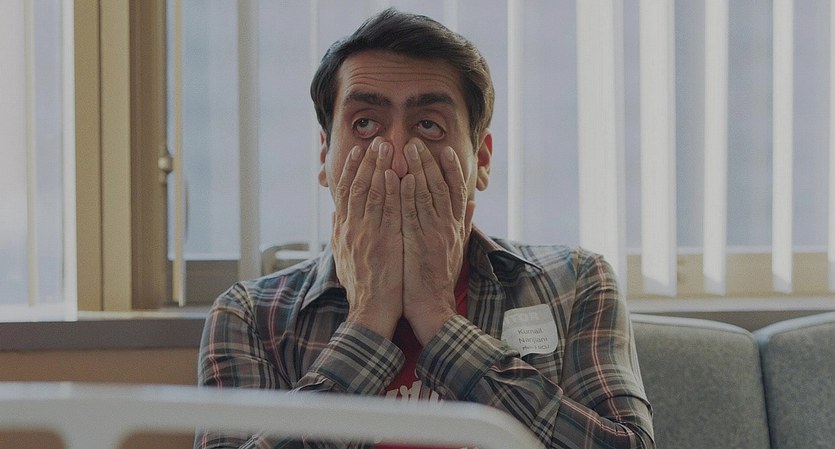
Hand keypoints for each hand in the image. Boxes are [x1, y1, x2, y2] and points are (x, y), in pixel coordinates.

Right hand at [332, 138, 402, 338]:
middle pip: (357, 187)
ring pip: (372, 194)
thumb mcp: (343, 257)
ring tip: (386, 147)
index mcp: (344, 230)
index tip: (357, 150)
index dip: (350, 169)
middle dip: (366, 161)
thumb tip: (335, 215)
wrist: (370, 311)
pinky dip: (390, 191)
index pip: (345, 193)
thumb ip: (339, 233)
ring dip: (379, 168)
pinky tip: (395, 174)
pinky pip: (388, 212)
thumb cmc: (361, 286)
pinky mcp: (385, 242)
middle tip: (375, 140)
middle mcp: (352, 228)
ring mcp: (368, 234)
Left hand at [400, 139, 475, 344]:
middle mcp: (448, 227)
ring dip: (418, 170)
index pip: (457, 191)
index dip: (453, 169)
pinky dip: (409, 195)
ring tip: (408, 149)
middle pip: (441, 187)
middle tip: (418, 141)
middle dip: (430, 162)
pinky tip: (402, 178)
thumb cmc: (440, 278)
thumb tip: (474, 201)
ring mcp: (434, 235)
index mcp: (456, 228)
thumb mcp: (458, 248)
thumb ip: (466, 223)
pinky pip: (413, 215)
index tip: (446, 150)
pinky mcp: (418, 244)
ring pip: (427, 195)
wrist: (432, 307)